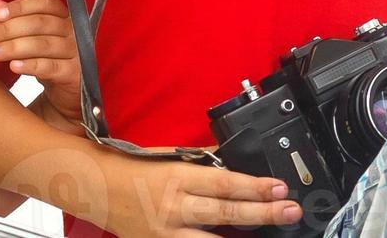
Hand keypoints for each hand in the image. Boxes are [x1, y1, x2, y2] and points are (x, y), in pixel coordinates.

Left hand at [0, 0, 87, 128]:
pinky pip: (50, 67)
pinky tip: (12, 66)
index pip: (44, 2)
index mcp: (64, 15)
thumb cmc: (45, 59)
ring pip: (42, 45)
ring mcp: (78, 51)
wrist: (63, 94)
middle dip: (8, 29)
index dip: (20, 6)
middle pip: (40, 23)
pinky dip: (30, 65)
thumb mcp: (28, 38)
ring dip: (13, 48)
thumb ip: (11, 20)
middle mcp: (74, 30)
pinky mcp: (76, 73)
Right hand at [95, 157, 301, 237]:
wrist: (96, 189)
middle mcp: (174, 208)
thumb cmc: (133, 169)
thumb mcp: (169, 157)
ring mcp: (167, 233)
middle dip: (263, 213)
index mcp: (178, 178)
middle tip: (290, 210)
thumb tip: (235, 162)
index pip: (225, 184)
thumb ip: (202, 162)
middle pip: (227, 214)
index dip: (255, 188)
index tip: (279, 188)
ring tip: (271, 234)